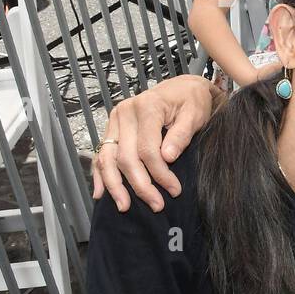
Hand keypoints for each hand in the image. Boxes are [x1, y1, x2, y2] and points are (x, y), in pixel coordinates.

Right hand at [91, 75, 217, 212]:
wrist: (182, 88)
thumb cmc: (192, 101)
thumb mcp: (194, 114)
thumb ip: (181, 134)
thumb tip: (167, 157)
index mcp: (146, 108)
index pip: (148, 149)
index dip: (160, 173)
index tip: (174, 190)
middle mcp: (125, 113)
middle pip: (126, 157)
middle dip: (140, 185)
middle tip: (156, 205)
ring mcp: (115, 120)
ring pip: (108, 158)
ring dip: (115, 185)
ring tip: (124, 206)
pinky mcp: (112, 128)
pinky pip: (101, 153)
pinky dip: (100, 173)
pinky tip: (100, 192)